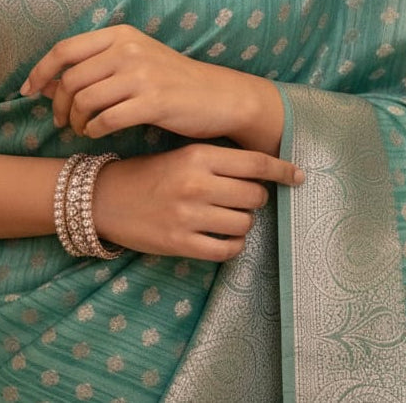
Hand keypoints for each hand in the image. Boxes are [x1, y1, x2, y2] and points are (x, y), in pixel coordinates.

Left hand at [20, 25, 283, 151]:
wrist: (218, 96)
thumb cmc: (171, 80)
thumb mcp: (134, 59)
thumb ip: (93, 65)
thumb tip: (44, 81)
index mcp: (120, 34)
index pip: (64, 50)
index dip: (40, 72)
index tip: (28, 91)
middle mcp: (129, 49)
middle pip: (70, 79)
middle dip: (58, 104)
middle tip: (61, 120)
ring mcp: (142, 74)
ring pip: (85, 100)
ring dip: (76, 120)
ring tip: (82, 128)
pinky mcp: (154, 101)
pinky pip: (106, 119)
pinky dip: (95, 130)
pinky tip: (99, 133)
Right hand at [92, 144, 303, 261]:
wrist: (105, 198)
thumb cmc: (149, 174)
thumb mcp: (182, 155)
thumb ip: (218, 161)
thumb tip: (263, 172)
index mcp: (197, 156)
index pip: (254, 162)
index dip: (282, 170)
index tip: (299, 175)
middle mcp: (196, 183)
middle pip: (255, 195)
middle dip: (254, 198)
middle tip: (241, 198)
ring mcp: (189, 215)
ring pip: (244, 223)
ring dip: (242, 222)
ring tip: (225, 217)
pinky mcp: (181, 243)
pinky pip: (227, 250)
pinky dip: (232, 246)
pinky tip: (222, 238)